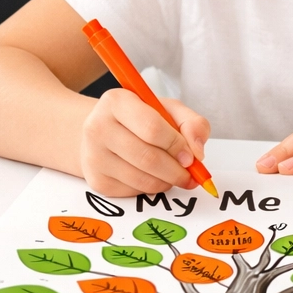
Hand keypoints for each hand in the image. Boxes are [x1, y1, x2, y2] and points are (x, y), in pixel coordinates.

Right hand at [80, 88, 209, 197]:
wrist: (104, 131)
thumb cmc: (140, 118)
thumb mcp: (167, 108)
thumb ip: (191, 122)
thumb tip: (197, 151)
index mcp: (117, 101)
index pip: (152, 128)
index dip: (176, 145)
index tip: (191, 155)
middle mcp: (98, 127)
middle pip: (147, 157)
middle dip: (176, 170)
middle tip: (190, 174)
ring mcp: (94, 156)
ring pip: (141, 179)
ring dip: (167, 181)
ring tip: (176, 175)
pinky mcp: (96, 180)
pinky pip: (133, 191)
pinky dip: (152, 188)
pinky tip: (155, 177)